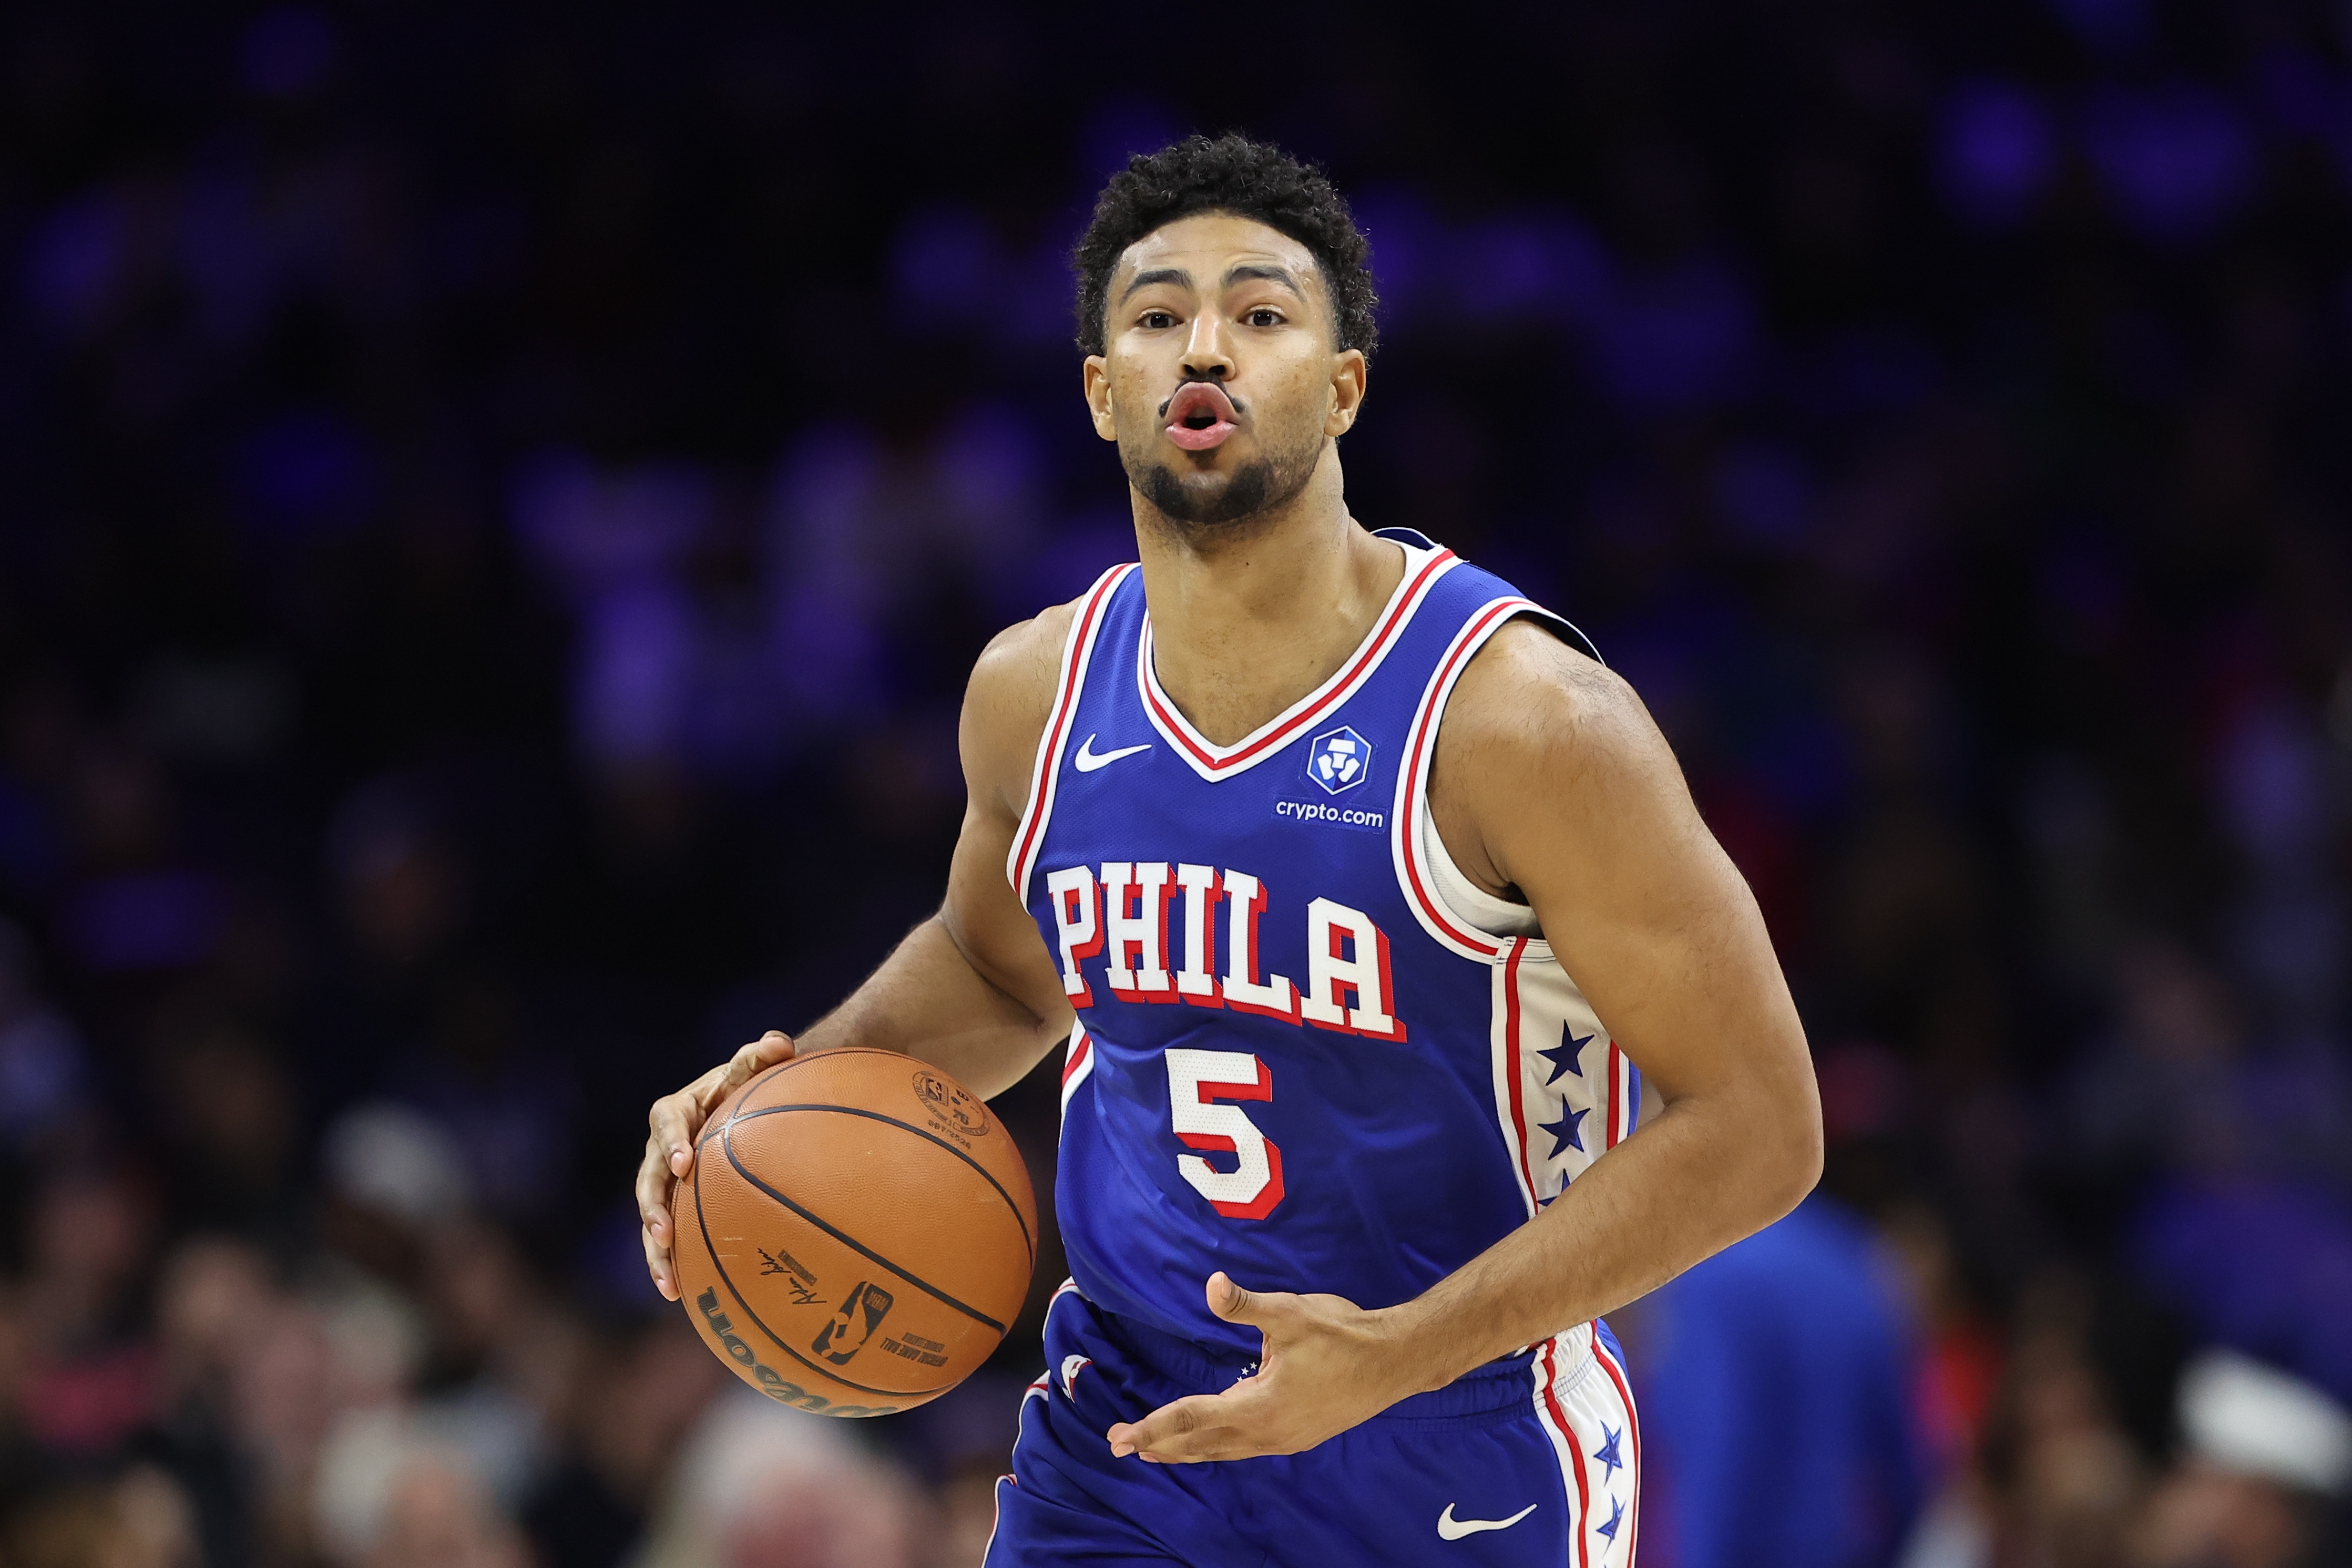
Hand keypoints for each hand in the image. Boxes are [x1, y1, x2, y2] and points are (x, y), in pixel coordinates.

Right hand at [636, 1029, 796, 1300]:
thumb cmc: (749, 1086)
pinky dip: (670, 1263)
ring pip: (651, 1216)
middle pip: (647, 1179)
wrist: (742, 1108)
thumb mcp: (753, 1069)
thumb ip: (761, 1055)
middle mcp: (662, 1149)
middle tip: (662, 1231)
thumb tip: (779, 1043)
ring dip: (654, 1249)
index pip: (666, 1123)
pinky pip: (666, 1237)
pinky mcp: (674, 1207)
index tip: (683, 1163)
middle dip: (652, 1207)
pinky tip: (679, 1294)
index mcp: (676, 1112)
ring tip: (666, 1280)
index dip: (670, 1142)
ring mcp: (664, 1182)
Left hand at [1104, 1273, 1422, 1462]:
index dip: (1153, 1427)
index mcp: (1260, 1408)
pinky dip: (1215, 1445)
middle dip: (1159, 1444)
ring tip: (1155, 1450)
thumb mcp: (1292, 1313)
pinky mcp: (1296, 1435)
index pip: (1192, 1418)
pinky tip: (1211, 1437)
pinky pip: (1242, 1447)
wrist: (1395, 1361)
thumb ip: (1247, 1305)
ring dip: (1185, 1448)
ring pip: (1221, 1450)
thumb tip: (1212, 1285)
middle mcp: (1267, 1434)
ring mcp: (1283, 1439)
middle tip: (1120, 1446)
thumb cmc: (1344, 1335)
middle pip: (1201, 1443)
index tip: (1120, 1438)